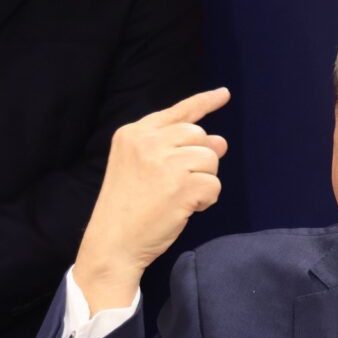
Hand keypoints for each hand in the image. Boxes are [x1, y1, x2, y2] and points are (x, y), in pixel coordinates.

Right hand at [75, 88, 229, 313]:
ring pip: (211, 160)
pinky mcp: (181, 187)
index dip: (204, 102)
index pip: (178, 112)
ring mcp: (165, 163)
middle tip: (180, 183)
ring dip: (204, 181)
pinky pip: (214, 185)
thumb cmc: (128, 208)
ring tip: (180, 197)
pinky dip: (207, 200)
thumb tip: (220, 141)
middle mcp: (149, 142)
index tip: (224, 94)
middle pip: (200, 136)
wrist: (113, 243)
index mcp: (134, 134)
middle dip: (200, 160)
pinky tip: (188, 209)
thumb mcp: (143, 168)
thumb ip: (177, 149)